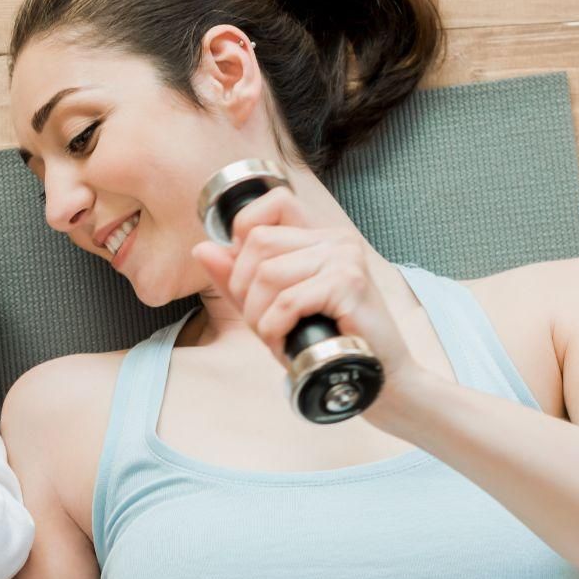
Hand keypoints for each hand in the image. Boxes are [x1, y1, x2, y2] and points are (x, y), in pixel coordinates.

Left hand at [190, 180, 413, 387]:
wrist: (376, 376)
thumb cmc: (326, 342)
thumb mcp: (271, 307)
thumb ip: (238, 278)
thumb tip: (203, 247)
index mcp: (319, 236)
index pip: (271, 202)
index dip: (244, 234)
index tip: (248, 276)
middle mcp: (334, 238)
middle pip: (258, 242)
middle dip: (244, 289)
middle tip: (262, 321)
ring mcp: (344, 258)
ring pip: (267, 273)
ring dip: (259, 316)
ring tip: (276, 336)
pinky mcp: (349, 283)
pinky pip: (287, 301)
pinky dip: (275, 328)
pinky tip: (286, 342)